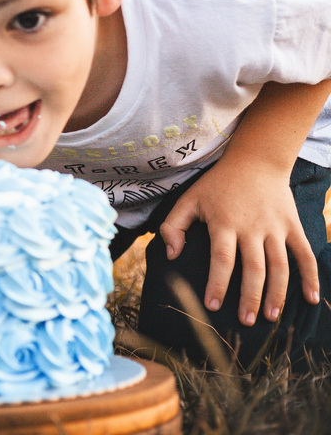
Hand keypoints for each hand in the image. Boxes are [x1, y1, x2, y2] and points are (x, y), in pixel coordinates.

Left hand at [158, 158, 318, 326]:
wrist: (256, 160)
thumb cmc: (217, 184)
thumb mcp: (189, 199)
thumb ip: (174, 226)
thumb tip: (171, 255)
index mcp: (224, 223)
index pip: (222, 259)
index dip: (218, 283)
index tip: (213, 306)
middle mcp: (252, 227)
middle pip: (254, 268)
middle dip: (249, 297)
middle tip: (245, 322)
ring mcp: (275, 227)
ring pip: (280, 266)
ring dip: (277, 293)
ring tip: (271, 317)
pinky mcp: (293, 226)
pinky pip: (304, 254)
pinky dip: (310, 276)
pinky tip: (310, 298)